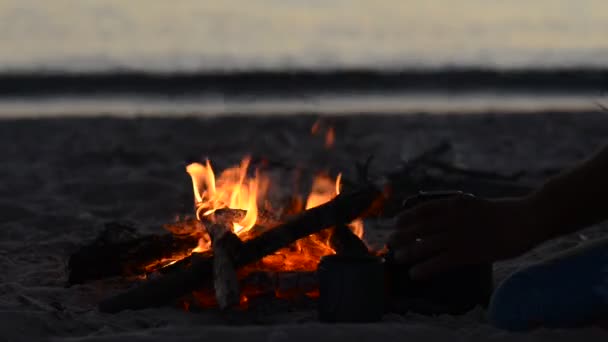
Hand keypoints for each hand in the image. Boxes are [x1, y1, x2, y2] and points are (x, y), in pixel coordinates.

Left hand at [388, 194, 545, 279]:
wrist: (526, 218)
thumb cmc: (505, 213)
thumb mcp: (476, 205)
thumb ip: (459, 210)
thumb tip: (444, 219)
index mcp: (454, 203)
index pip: (423, 209)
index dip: (407, 217)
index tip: (396, 222)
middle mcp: (452, 218)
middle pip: (419, 227)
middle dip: (402, 235)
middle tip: (389, 242)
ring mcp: (459, 235)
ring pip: (425, 245)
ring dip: (408, 252)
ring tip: (396, 258)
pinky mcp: (467, 252)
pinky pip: (440, 262)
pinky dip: (425, 268)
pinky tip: (415, 273)